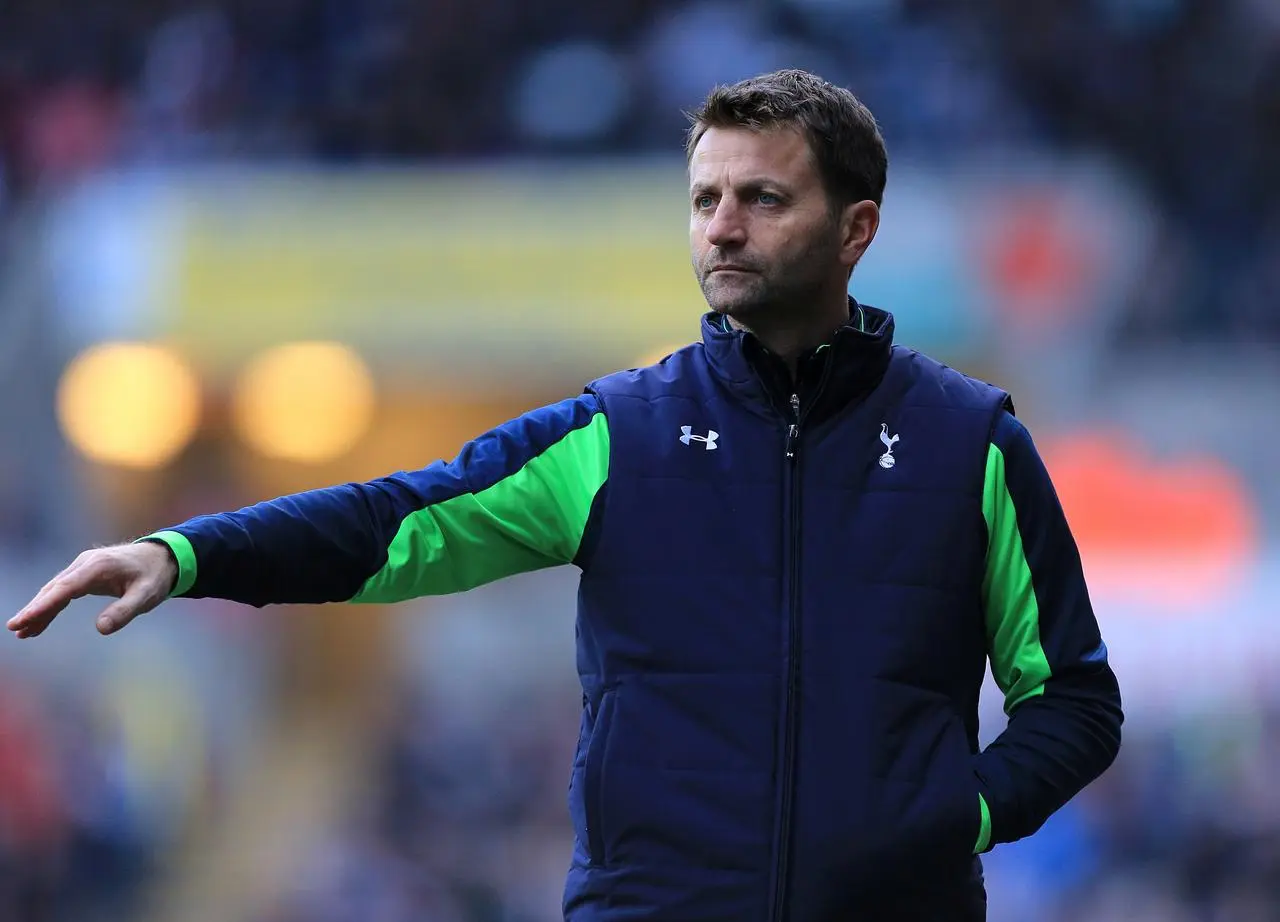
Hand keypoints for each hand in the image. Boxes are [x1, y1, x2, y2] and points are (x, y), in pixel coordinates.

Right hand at [7, 542, 177, 637]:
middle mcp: (85, 564)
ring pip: (55, 590)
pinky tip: (40, 622)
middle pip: (53, 589)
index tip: (22, 621)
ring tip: (22, 632)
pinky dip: (51, 605)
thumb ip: (124, 611)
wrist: (163, 557)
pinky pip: (63, 590)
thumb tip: (100, 629)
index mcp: (97, 568)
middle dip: (34, 609)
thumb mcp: (146, 596)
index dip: (41, 607)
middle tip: (15, 629)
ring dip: (39, 609)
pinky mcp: (85, 572)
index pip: (63, 590)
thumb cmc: (155, 577)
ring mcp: (83, 567)